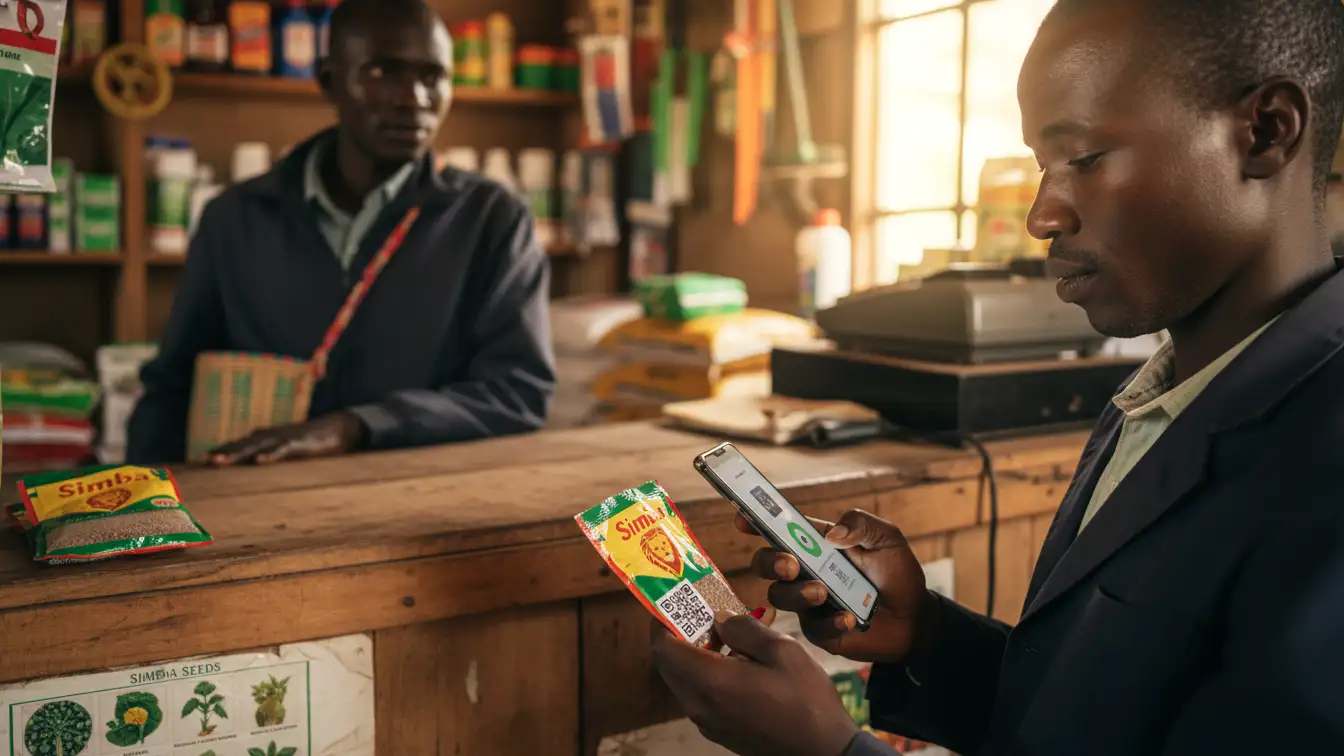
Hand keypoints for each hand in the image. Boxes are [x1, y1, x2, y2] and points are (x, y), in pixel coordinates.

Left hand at [206, 412, 365, 465]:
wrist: (338, 429)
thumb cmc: (311, 441)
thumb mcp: (286, 450)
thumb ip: (270, 455)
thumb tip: (253, 465)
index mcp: (266, 437)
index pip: (239, 444)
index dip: (220, 450)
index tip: (199, 460)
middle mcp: (271, 435)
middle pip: (242, 444)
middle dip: (222, 451)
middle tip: (202, 460)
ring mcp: (285, 438)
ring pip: (257, 446)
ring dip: (237, 453)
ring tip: (219, 461)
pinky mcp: (300, 443)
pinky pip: (282, 450)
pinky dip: (270, 455)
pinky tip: (258, 461)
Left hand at [650, 610, 860, 755]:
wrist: (823, 752)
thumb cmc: (807, 700)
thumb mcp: (783, 651)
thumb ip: (744, 629)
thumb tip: (718, 618)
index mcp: (710, 682)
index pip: (663, 647)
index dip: (663, 621)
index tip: (677, 601)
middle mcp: (699, 705)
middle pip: (669, 664)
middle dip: (680, 634)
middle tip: (706, 613)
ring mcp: (707, 722)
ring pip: (684, 679)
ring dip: (697, 653)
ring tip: (730, 635)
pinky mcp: (719, 731)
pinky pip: (700, 695)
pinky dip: (709, 673)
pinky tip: (741, 662)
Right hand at [741, 509, 935, 664]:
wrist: (915, 619)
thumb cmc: (897, 573)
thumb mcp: (887, 539)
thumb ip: (862, 524)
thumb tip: (833, 532)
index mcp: (816, 544)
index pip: (780, 529)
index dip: (756, 522)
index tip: (741, 520)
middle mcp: (805, 571)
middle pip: (766, 563)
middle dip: (771, 562)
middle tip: (792, 565)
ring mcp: (808, 603)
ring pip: (779, 597)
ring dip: (797, 593)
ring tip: (824, 593)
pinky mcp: (819, 631)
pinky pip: (811, 628)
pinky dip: (829, 622)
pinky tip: (849, 619)